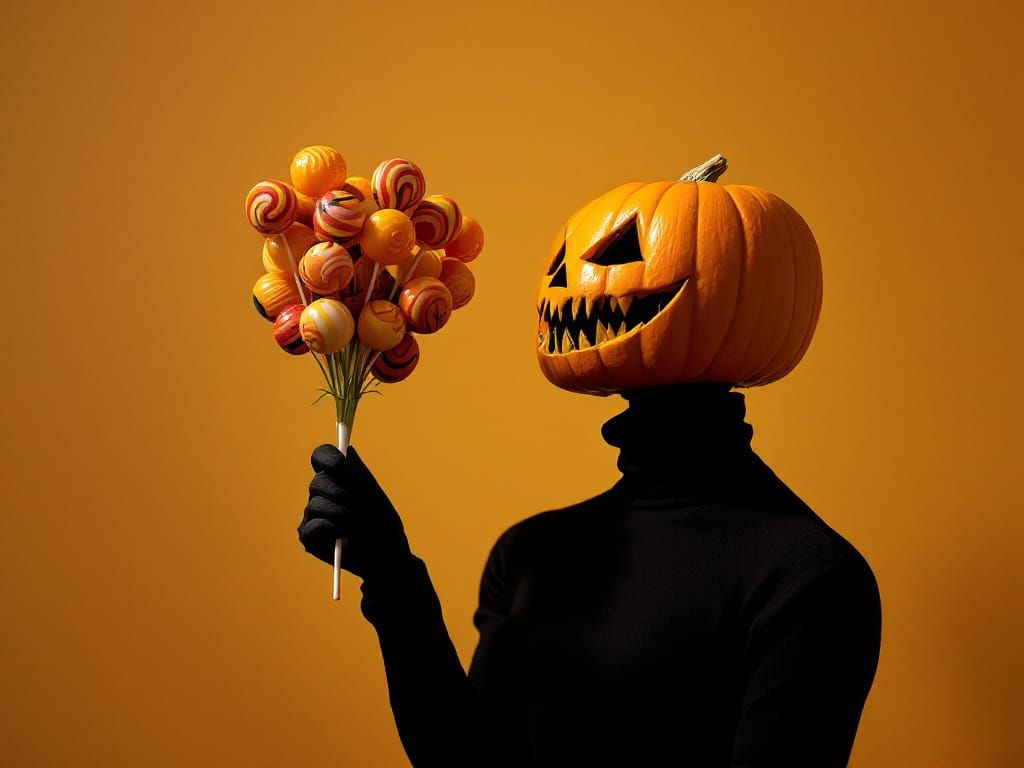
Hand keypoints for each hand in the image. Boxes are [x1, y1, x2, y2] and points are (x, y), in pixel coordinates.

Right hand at [297, 444, 411, 580]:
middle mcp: (322, 493)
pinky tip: (341, 537)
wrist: (388, 557)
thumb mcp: (374, 496)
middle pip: (318, 481)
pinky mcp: (308, 536)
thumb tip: (348, 449)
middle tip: (358, 505)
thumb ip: (358, 473)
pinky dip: (328, 530)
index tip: (338, 464)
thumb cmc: (383, 525)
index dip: (327, 457)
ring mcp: (313, 514)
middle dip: (340, 492)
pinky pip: (311, 527)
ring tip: (356, 527)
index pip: (321, 456)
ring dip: (340, 515)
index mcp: (338, 477)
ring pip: (316, 505)